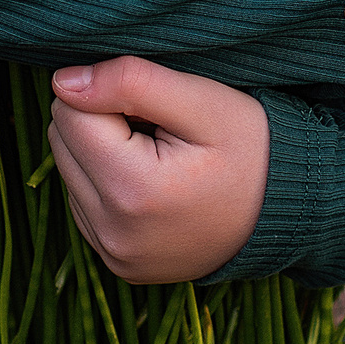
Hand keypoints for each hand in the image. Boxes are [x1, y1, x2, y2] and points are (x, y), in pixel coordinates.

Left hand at [46, 57, 268, 283]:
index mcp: (133, 192)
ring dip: (101, 148)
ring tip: (156, 152)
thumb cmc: (249, 148)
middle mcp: (114, 234)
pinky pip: (81, 200)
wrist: (284, 212)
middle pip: (61, 139)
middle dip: (100, 118)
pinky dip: (106, 178)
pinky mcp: (116, 263)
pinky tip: (150, 177)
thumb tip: (62, 82)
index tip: (154, 104)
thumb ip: (129, 81)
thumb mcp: (201, 100)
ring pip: (66, 168)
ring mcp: (114, 255)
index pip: (70, 110)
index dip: (109, 90)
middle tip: (157, 126)